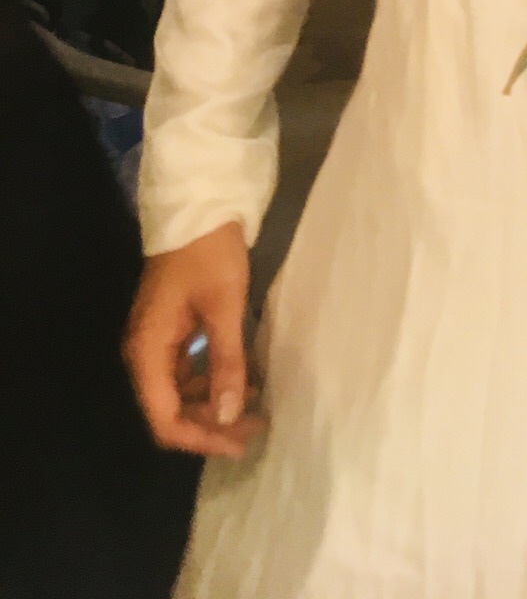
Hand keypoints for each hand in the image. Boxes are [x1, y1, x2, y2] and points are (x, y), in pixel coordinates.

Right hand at [124, 220, 264, 457]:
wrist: (199, 206)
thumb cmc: (210, 253)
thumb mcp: (225, 306)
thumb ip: (226, 363)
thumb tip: (230, 415)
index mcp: (146, 351)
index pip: (164, 418)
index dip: (199, 437)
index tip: (237, 443)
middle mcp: (144, 352)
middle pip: (170, 409)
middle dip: (211, 423)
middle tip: (255, 427)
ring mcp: (156, 341)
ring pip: (180, 392)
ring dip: (214, 404)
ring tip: (257, 407)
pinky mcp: (172, 330)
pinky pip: (187, 369)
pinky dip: (213, 380)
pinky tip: (244, 380)